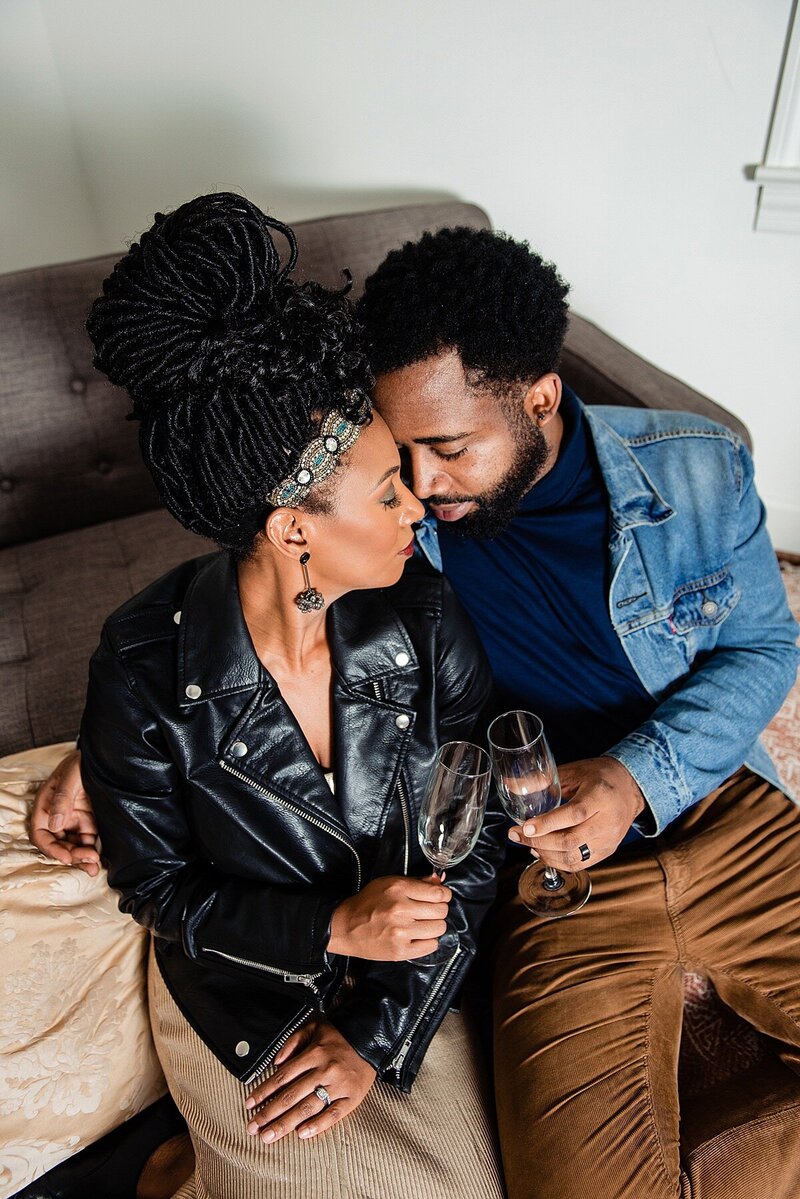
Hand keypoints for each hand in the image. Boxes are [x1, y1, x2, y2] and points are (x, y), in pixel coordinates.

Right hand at [29, 749, 100, 874]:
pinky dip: (92, 850)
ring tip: (95, 866)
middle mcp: (57, 816)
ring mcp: (73, 819)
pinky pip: (88, 839)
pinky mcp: (89, 820)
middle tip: (89, 862)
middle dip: (72, 856)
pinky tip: (100, 859)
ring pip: (74, 845)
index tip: (66, 857)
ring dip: (82, 857)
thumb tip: (55, 825)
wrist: (103, 756)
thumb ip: (63, 799)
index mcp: (46, 806)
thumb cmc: (81, 762)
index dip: (52, 849)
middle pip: (59, 844)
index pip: (42, 835)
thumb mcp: (71, 777)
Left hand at [244, 1019, 375, 1142]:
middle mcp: (323, 1071)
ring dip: (286, 1124)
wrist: (370, 1037)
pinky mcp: (352, 1098)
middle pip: (291, 1096)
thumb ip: (292, 1042)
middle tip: (253, 1128)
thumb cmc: (338, 1035)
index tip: (250, 1105)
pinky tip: (302, 1134)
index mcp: (313, 1054)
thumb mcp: (313, 1027)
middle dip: (269, 1114)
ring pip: (308, 1108)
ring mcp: (338, 1086)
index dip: (264, 1092)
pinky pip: (333, 1115)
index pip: (282, 1077)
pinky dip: (317, 1126)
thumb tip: (275, 1063)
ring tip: (269, 1136)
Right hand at [328, 873, 450, 960]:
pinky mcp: (400, 950)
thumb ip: (416, 882)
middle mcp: (400, 910)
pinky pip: (431, 946)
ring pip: (439, 928)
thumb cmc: (367, 904)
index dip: (444, 895)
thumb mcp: (389, 883)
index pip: (438, 893)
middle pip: (441, 911)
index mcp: (398, 889)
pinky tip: (417, 936)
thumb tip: (440, 880)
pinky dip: (428, 941)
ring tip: (422, 924)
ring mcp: (400, 932)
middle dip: (439, 911)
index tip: (441, 897)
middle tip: (429, 912)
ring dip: (434, 926)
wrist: (345, 927)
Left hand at [508, 756, 644, 869]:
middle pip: (571, 841)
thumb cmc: (601, 776)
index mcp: (601, 795)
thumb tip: (513, 785)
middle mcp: (608, 821)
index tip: (526, 827)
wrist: (630, 788)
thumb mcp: (574, 771)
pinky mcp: (608, 851)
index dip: (548, 824)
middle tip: (516, 835)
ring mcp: (609, 839)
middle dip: (538, 842)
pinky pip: (580, 864)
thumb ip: (544, 780)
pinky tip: (543, 852)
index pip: (574, 814)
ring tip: (528, 843)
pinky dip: (558, 862)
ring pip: (574, 857)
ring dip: (545, 854)